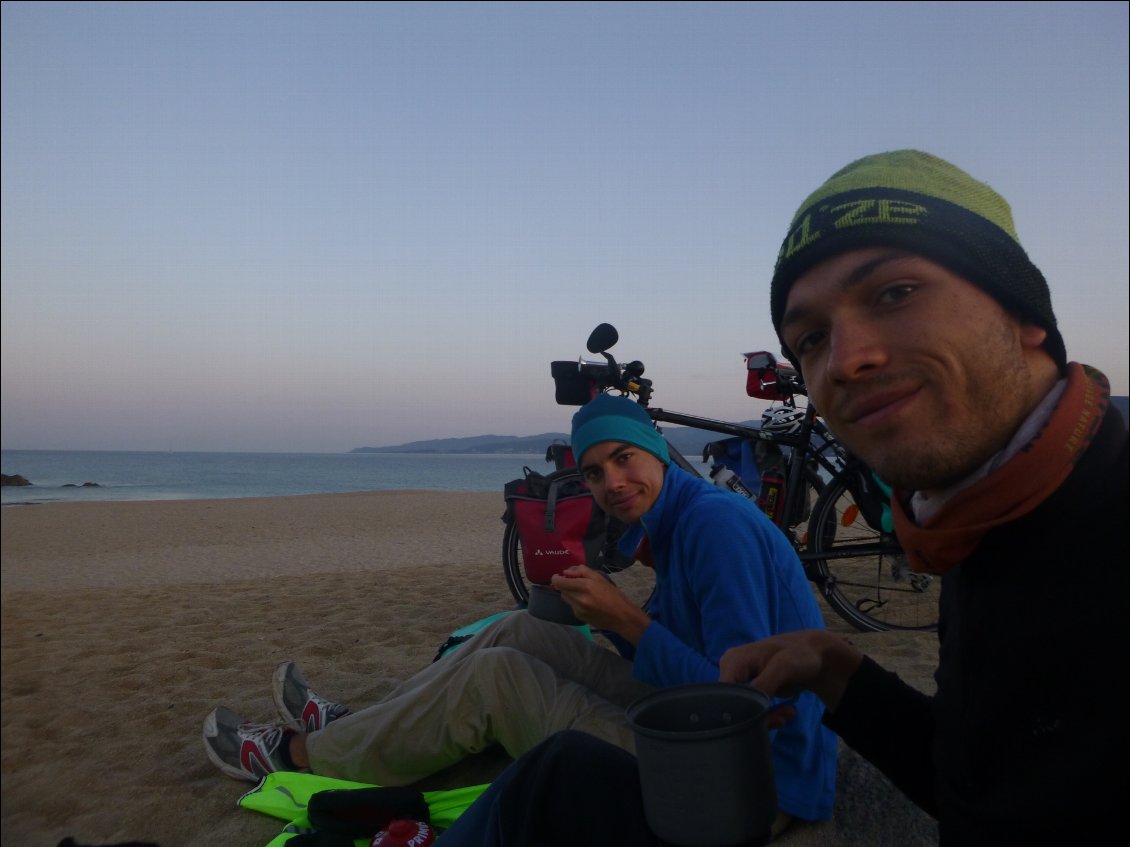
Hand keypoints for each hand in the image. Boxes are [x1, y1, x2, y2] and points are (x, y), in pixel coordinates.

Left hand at [550, 565, 650, 643]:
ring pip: (565, 598)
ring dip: (570, 593)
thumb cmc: (613, 595)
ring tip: (583, 593)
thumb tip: (566, 572)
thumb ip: (581, 571)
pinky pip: (572, 606)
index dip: (556, 578)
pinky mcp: (579, 617)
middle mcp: (579, 599)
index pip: (560, 582)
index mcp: (585, 586)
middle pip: (562, 590)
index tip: (558, 576)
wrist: (621, 616)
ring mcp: (578, 610)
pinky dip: (575, 602)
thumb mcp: (600, 578)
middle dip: (565, 585)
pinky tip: (587, 603)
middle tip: (575, 583)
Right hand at [719, 630, 864, 712]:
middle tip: (781, 719)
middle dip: (759, 715)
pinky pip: (756, 706)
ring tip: (789, 712)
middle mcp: (732, 670)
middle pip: (735, 703)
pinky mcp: (752, 686)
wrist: (816, 653)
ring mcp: (742, 678)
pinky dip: (771, 711)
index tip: (766, 718)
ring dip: (768, 714)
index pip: (725, 695)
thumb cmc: (800, 653)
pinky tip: (786, 710)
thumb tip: (746, 708)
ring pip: (747, 708)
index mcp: (733, 662)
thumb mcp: (783, 667)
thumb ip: (763, 685)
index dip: (740, 711)